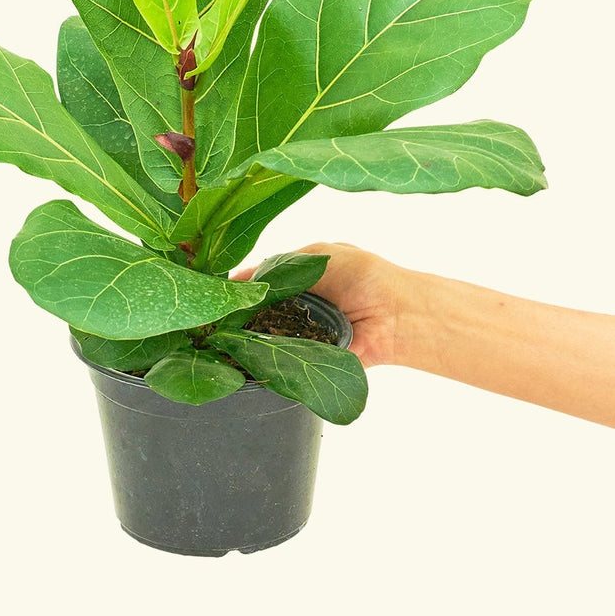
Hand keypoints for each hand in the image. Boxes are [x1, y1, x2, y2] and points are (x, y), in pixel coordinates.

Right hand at [235, 242, 407, 367]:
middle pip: (263, 309)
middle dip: (244, 314)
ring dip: (255, 335)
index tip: (220, 295)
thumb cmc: (361, 275)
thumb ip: (279, 267)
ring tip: (227, 335)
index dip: (243, 289)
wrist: (395, 313)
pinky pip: (288, 358)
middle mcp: (304, 303)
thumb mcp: (316, 257)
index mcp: (304, 276)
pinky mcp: (314, 357)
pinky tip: (250, 354)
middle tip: (220, 318)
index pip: (264, 282)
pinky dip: (273, 356)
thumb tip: (241, 278)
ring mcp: (307, 331)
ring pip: (271, 335)